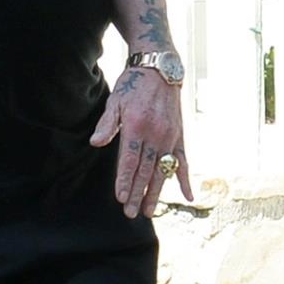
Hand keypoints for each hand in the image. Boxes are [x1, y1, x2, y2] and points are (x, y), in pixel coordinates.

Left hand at [90, 68, 192, 218]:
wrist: (160, 70)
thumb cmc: (133, 86)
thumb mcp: (115, 101)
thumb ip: (107, 124)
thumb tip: (96, 143)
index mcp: (137, 127)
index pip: (130, 160)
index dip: (125, 179)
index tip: (121, 197)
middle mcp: (155, 135)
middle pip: (145, 170)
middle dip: (137, 193)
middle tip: (131, 213)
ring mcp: (169, 138)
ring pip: (162, 170)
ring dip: (155, 192)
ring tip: (149, 211)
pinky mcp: (179, 137)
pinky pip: (182, 162)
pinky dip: (184, 179)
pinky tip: (187, 196)